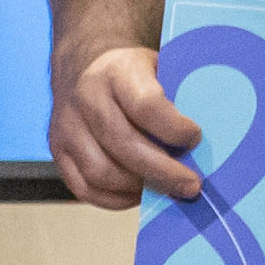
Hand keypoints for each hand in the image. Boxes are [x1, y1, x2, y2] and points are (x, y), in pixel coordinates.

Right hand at [49, 41, 206, 209]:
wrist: (84, 65)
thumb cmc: (134, 74)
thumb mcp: (159, 68)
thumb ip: (178, 98)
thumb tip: (207, 144)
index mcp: (117, 71)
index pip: (146, 105)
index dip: (174, 128)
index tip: (195, 138)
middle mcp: (86, 97)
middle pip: (124, 145)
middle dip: (164, 172)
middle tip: (191, 185)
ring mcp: (66, 126)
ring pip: (102, 172)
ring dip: (139, 188)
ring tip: (165, 189)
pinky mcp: (57, 150)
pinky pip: (85, 188)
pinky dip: (115, 199)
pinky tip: (138, 192)